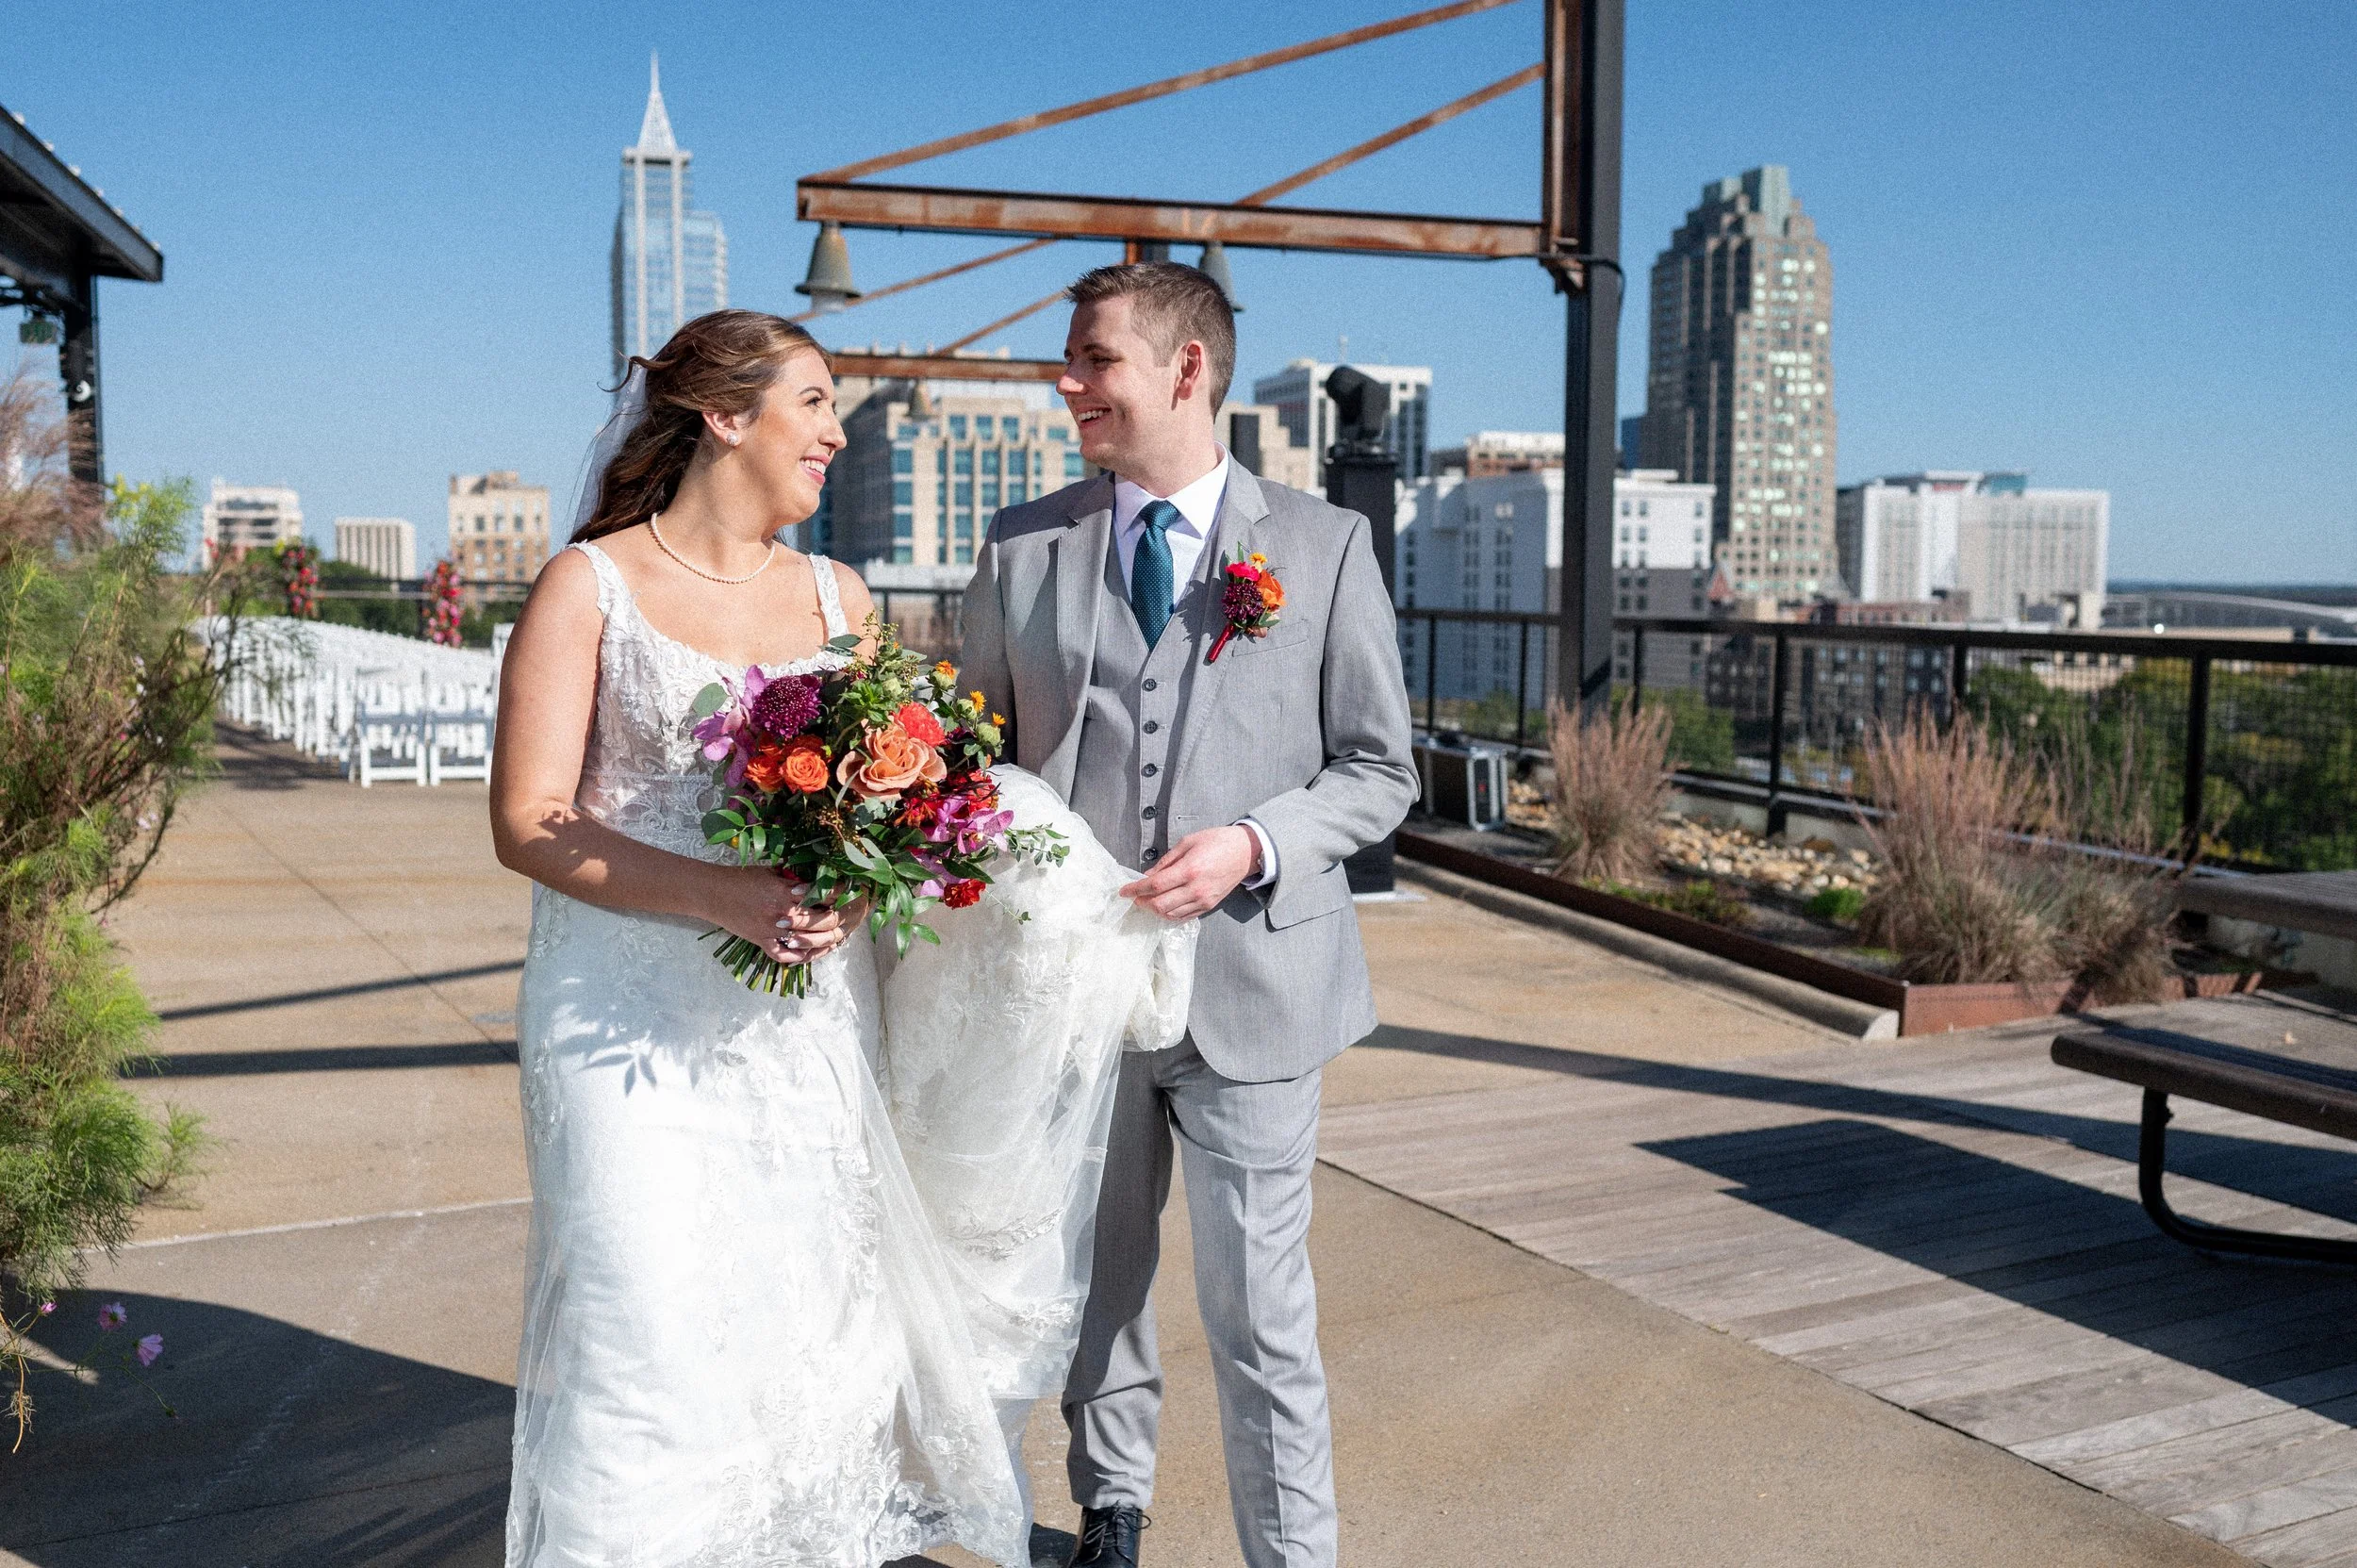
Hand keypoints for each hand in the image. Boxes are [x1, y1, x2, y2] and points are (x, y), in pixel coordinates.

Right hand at [705, 865, 852, 967]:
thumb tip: (812, 875)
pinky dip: (797, 957)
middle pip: (817, 918)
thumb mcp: (769, 871)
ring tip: (835, 937)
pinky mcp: (761, 941)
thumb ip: (791, 876)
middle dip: (834, 916)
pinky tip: (808, 955)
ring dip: (822, 939)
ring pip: (805, 939)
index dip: (836, 893)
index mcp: (785, 890)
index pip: (819, 893)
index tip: (847, 891)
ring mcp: (771, 929)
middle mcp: (781, 912)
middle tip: (848, 915)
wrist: (713, 893)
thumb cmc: (741, 877)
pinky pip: (783, 955)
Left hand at [1118, 826, 1258, 920]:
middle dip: (1142, 902)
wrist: (1245, 852)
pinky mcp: (1208, 906)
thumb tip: (1148, 876)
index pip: (1155, 885)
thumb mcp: (1188, 842)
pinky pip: (1183, 917)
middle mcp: (1196, 889)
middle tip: (1135, 896)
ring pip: (1170, 914)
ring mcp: (1203, 900)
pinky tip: (1163, 906)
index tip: (1124, 891)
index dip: (1136, 889)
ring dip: (1154, 909)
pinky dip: (1169, 914)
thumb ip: (1166, 861)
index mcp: (1189, 870)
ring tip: (1147, 900)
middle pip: (1160, 904)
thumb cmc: (1216, 842)